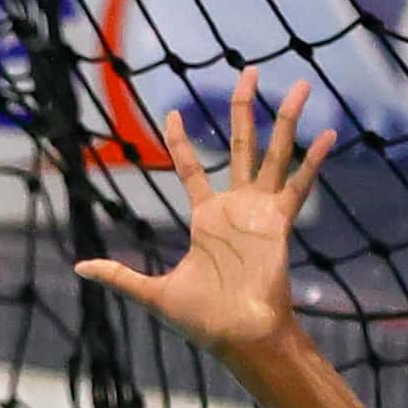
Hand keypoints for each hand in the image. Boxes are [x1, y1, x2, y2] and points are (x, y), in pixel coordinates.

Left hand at [75, 68, 335, 361]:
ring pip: (274, 153)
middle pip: (241, 144)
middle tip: (251, 71)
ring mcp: (261, 212)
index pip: (191, 168)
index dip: (181, 141)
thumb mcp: (153, 292)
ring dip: (286, 119)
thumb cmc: (202, 320)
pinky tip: (328, 133)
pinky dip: (312, 161)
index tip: (172, 113)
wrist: (238, 336)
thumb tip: (79, 268)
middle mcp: (235, 208)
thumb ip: (119, 276)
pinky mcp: (280, 223)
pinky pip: (298, 185)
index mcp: (206, 218)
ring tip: (299, 85)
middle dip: (244, 107)